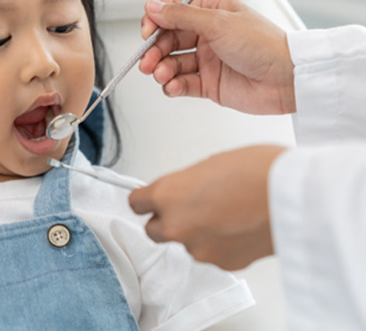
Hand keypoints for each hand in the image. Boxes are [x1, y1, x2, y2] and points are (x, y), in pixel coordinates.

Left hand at [129, 145, 286, 269]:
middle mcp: (176, 225)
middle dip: (167, 219)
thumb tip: (183, 193)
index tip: (149, 198)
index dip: (144, 199)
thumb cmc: (256, 170)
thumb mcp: (210, 164)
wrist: (293, 195)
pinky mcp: (223, 264)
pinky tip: (238, 226)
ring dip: (197, 231)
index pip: (136, 202)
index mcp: (168, 193)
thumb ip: (186, 183)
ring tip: (225, 212)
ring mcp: (199, 248)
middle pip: (154, 229)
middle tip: (189, 206)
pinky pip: (211, 252)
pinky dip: (219, 242)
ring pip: (186, 242)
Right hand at [139, 0, 295, 114]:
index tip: (147, 31)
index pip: (174, 12)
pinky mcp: (209, 84)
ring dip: (163, 69)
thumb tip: (153, 7)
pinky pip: (183, 84)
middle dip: (155, 51)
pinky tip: (172, 86)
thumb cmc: (264, 45)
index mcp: (212, 12)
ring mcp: (208, 60)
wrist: (286, 79)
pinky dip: (173, 86)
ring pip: (173, 63)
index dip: (156, 21)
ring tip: (162, 75)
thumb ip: (181, 16)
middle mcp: (208, 35)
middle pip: (169, 40)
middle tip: (147, 61)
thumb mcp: (218, 22)